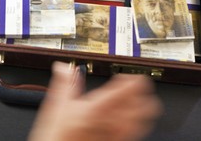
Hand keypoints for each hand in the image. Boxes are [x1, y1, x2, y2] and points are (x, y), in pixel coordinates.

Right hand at [28, 62, 162, 140]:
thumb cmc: (57, 136)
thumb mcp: (56, 106)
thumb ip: (64, 84)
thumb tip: (63, 67)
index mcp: (96, 108)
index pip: (125, 90)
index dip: (135, 80)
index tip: (135, 76)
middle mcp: (110, 122)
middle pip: (141, 106)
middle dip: (143, 94)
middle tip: (138, 87)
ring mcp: (115, 135)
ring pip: (142, 120)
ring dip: (144, 109)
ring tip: (140, 102)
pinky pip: (135, 133)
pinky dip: (139, 124)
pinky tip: (133, 121)